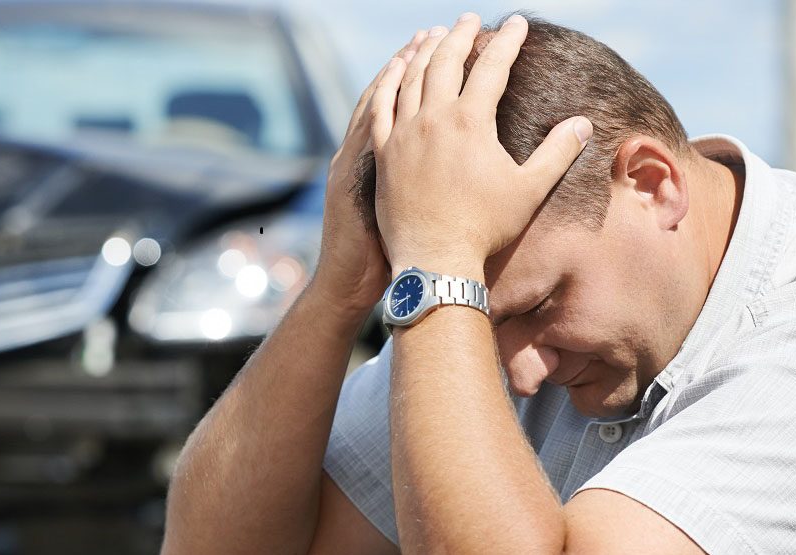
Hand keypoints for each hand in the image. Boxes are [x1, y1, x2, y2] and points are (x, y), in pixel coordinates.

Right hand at [312, 30, 428, 313]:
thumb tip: (449, 166)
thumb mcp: (392, 211)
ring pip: (375, 106)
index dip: (414, 74)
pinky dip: (379, 106)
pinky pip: (366, 132)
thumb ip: (413, 183)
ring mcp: (354, 164)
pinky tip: (397, 83)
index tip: (436, 45)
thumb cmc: (377, 258)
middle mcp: (361, 154)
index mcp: (371, 158)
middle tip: (435, 28)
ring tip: (420, 42)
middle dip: (413, 59)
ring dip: (398, 72)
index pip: (396, 106)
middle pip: (390, 94)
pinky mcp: (353, 180)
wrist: (347, 284)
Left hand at [372, 14, 592, 278]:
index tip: (516, 23)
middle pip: (445, 62)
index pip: (492, 67)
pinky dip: (389, 80)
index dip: (507, 42)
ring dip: (423, 51)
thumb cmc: (485, 228)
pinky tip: (396, 68)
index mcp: (470, 122)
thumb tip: (583, 123)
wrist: (434, 259)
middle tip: (470, 20)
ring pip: (410, 77)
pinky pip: (381, 105)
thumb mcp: (529, 190)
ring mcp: (402, 134)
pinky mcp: (382, 151)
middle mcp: (432, 119)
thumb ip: (558, 153)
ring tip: (433, 34)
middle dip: (460, 35)